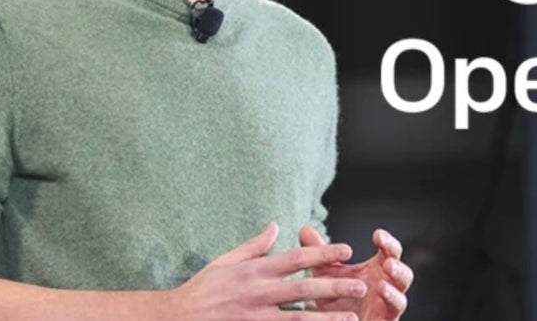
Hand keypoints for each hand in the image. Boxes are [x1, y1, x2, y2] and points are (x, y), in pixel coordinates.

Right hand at [165, 222, 366, 319]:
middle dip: (333, 285)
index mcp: (254, 270)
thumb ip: (254, 245)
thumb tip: (276, 225)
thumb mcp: (226, 261)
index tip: (345, 250)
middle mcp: (257, 293)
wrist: (175, 319)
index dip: (322, 253)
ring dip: (326, 319)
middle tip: (360, 284)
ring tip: (352, 318)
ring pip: (298, 320)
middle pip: (303, 288)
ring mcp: (254, 318)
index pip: (295, 258)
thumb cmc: (202, 290)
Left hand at [299, 226, 413, 319]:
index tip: (377, 235)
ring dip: (394, 292)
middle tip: (388, 261)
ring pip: (401, 300)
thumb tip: (304, 231)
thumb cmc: (336, 299)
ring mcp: (386, 308)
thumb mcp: (325, 274)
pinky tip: (378, 300)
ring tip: (382, 285)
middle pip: (404, 275)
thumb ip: (319, 253)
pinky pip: (391, 317)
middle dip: (398, 267)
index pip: (390, 252)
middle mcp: (386, 288)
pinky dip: (387, 308)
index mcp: (378, 270)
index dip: (388, 243)